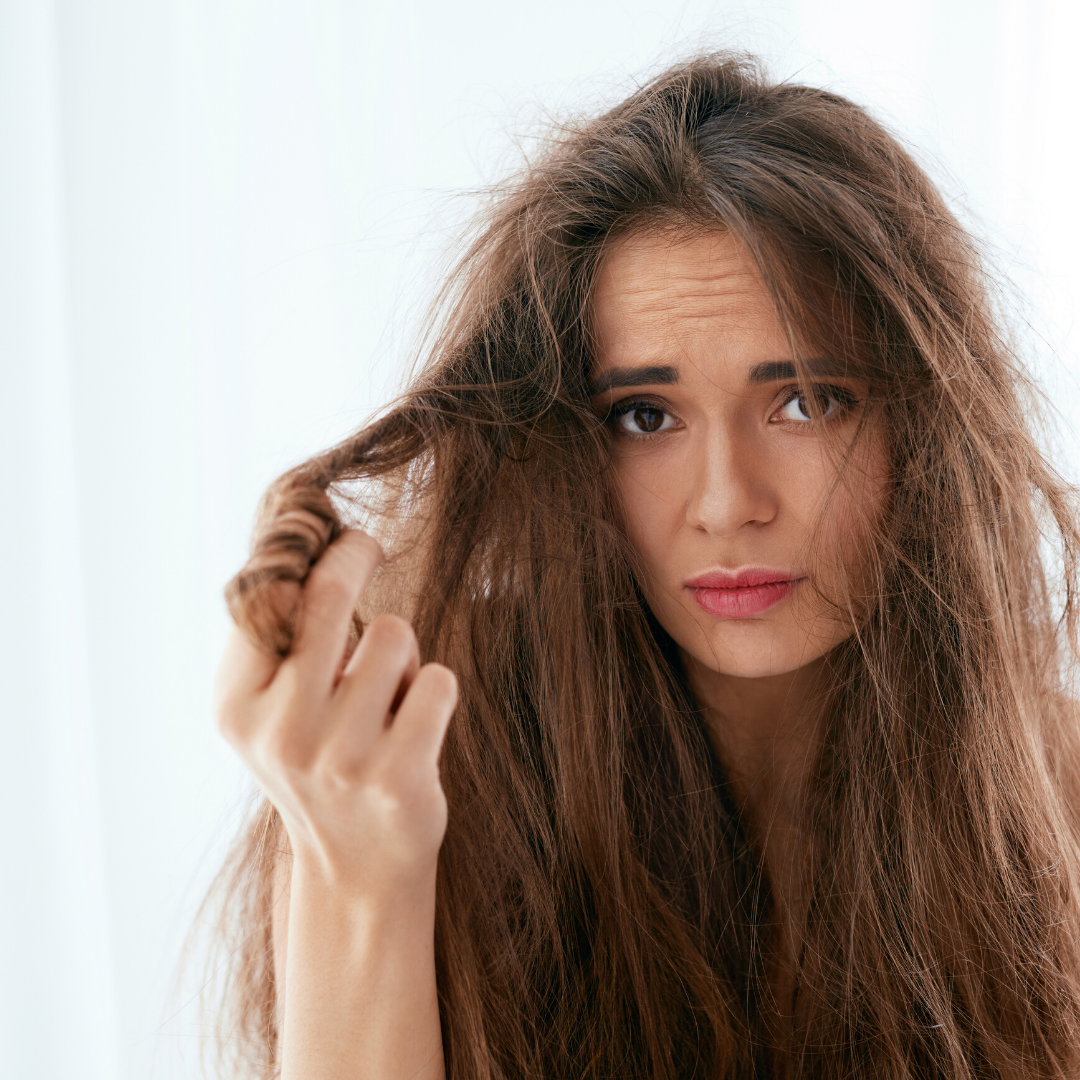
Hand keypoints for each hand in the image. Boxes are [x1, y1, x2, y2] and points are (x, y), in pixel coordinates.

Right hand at [214, 530, 457, 892]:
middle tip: (366, 545)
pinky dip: (435, 689)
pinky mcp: (398, 777)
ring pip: (394, 634)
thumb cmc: (319, 760)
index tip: (334, 534)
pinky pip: (438, 681)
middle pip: (328, 596)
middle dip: (355, 554)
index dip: (308, 551)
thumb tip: (306, 541)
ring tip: (388, 696)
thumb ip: (276, 639)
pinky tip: (416, 726)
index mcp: (237, 707)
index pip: (267, 596)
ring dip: (402, 651)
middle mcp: (280, 731)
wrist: (357, 868)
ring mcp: (340, 758)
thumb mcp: (271, 710)